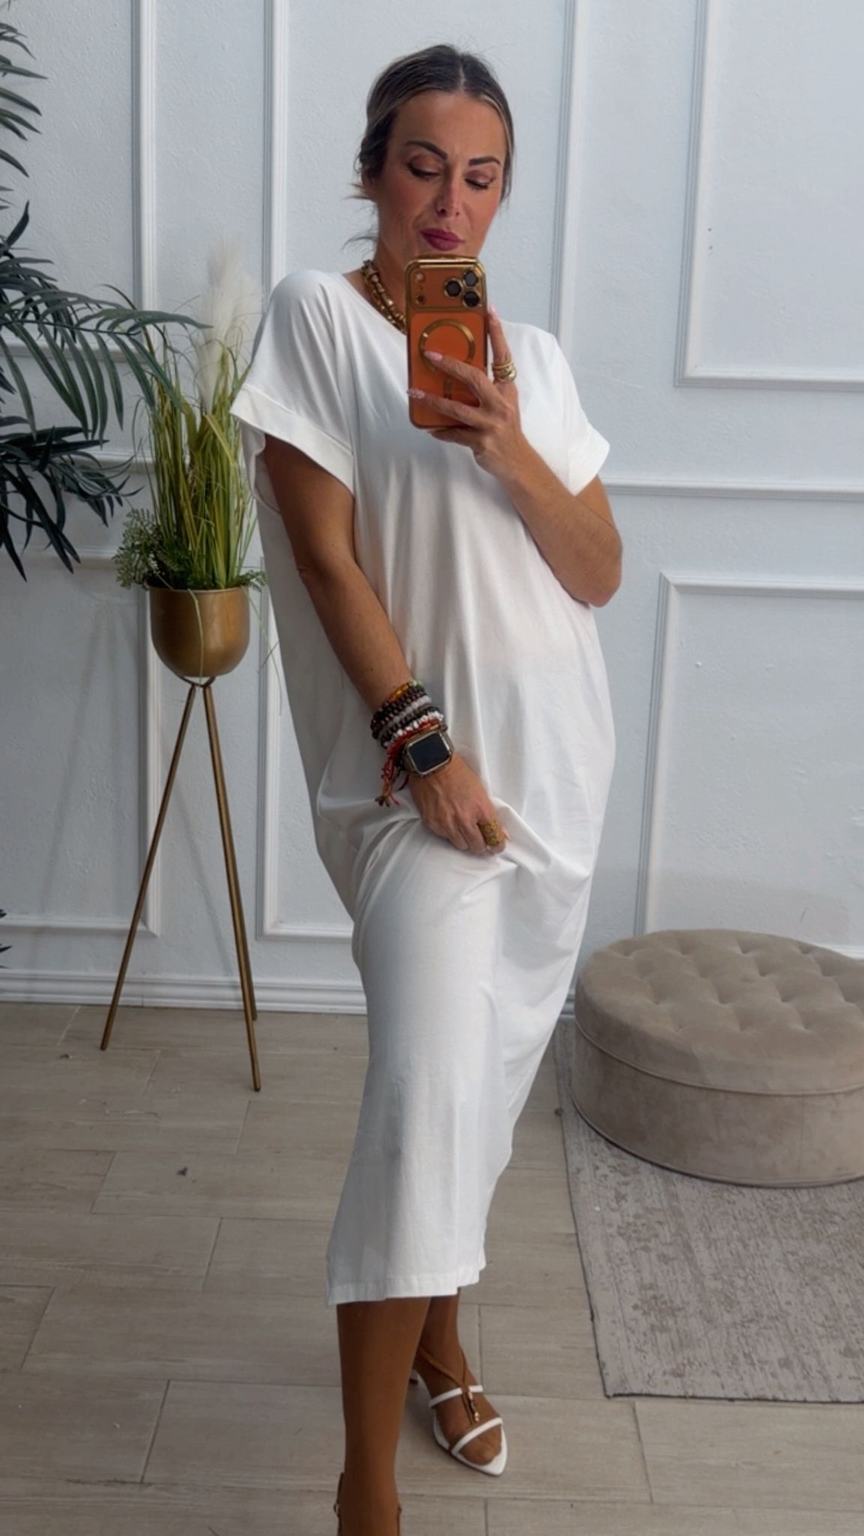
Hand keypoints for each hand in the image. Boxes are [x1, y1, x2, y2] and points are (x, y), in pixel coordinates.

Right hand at [406, 752, 508, 855]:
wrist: (432, 762)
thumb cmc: (457, 771)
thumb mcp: (480, 789)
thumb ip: (489, 813)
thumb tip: (500, 831)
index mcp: (481, 809)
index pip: (494, 837)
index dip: (498, 845)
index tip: (497, 846)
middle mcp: (465, 819)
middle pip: (478, 846)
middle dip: (482, 845)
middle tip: (481, 841)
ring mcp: (447, 823)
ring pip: (461, 845)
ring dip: (465, 840)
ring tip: (463, 830)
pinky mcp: (432, 823)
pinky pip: (445, 837)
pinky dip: (449, 833)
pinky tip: (449, 822)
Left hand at [408, 307, 526, 479]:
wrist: (519, 462)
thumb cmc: (507, 429)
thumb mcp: (504, 403)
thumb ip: (487, 388)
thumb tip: (457, 372)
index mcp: (507, 389)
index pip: (503, 355)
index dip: (497, 333)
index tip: (490, 310)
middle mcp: (501, 404)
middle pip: (474, 378)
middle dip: (450, 364)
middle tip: (430, 354)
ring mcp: (491, 424)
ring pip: (457, 409)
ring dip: (432, 400)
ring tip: (414, 392)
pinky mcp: (481, 442)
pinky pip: (454, 434)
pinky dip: (440, 430)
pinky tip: (429, 427)